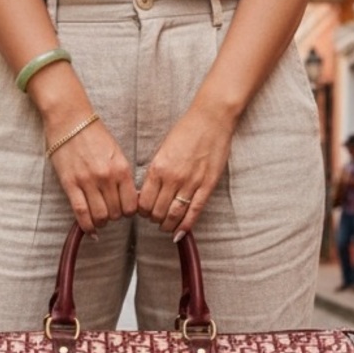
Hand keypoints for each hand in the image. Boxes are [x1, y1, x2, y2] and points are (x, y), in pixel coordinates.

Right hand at [47, 118, 137, 235]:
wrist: (70, 119)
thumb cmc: (94, 134)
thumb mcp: (116, 153)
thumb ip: (122, 176)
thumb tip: (127, 199)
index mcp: (121, 168)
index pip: (131, 205)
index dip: (128, 213)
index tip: (123, 210)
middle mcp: (106, 177)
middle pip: (116, 213)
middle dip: (114, 217)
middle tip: (109, 212)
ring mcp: (87, 181)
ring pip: (100, 216)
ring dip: (101, 222)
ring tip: (99, 218)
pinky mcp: (70, 184)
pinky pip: (81, 212)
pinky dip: (87, 226)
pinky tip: (90, 230)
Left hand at [137, 106, 233, 236]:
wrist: (211, 119)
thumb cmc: (186, 131)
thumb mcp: (163, 150)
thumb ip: (156, 172)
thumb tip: (148, 192)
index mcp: (158, 168)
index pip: (144, 202)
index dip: (142, 212)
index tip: (144, 212)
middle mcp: (173, 178)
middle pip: (157, 211)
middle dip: (154, 219)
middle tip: (155, 219)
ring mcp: (191, 183)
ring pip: (174, 215)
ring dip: (167, 224)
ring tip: (166, 226)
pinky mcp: (207, 185)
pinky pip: (194, 211)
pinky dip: (185, 225)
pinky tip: (179, 233)